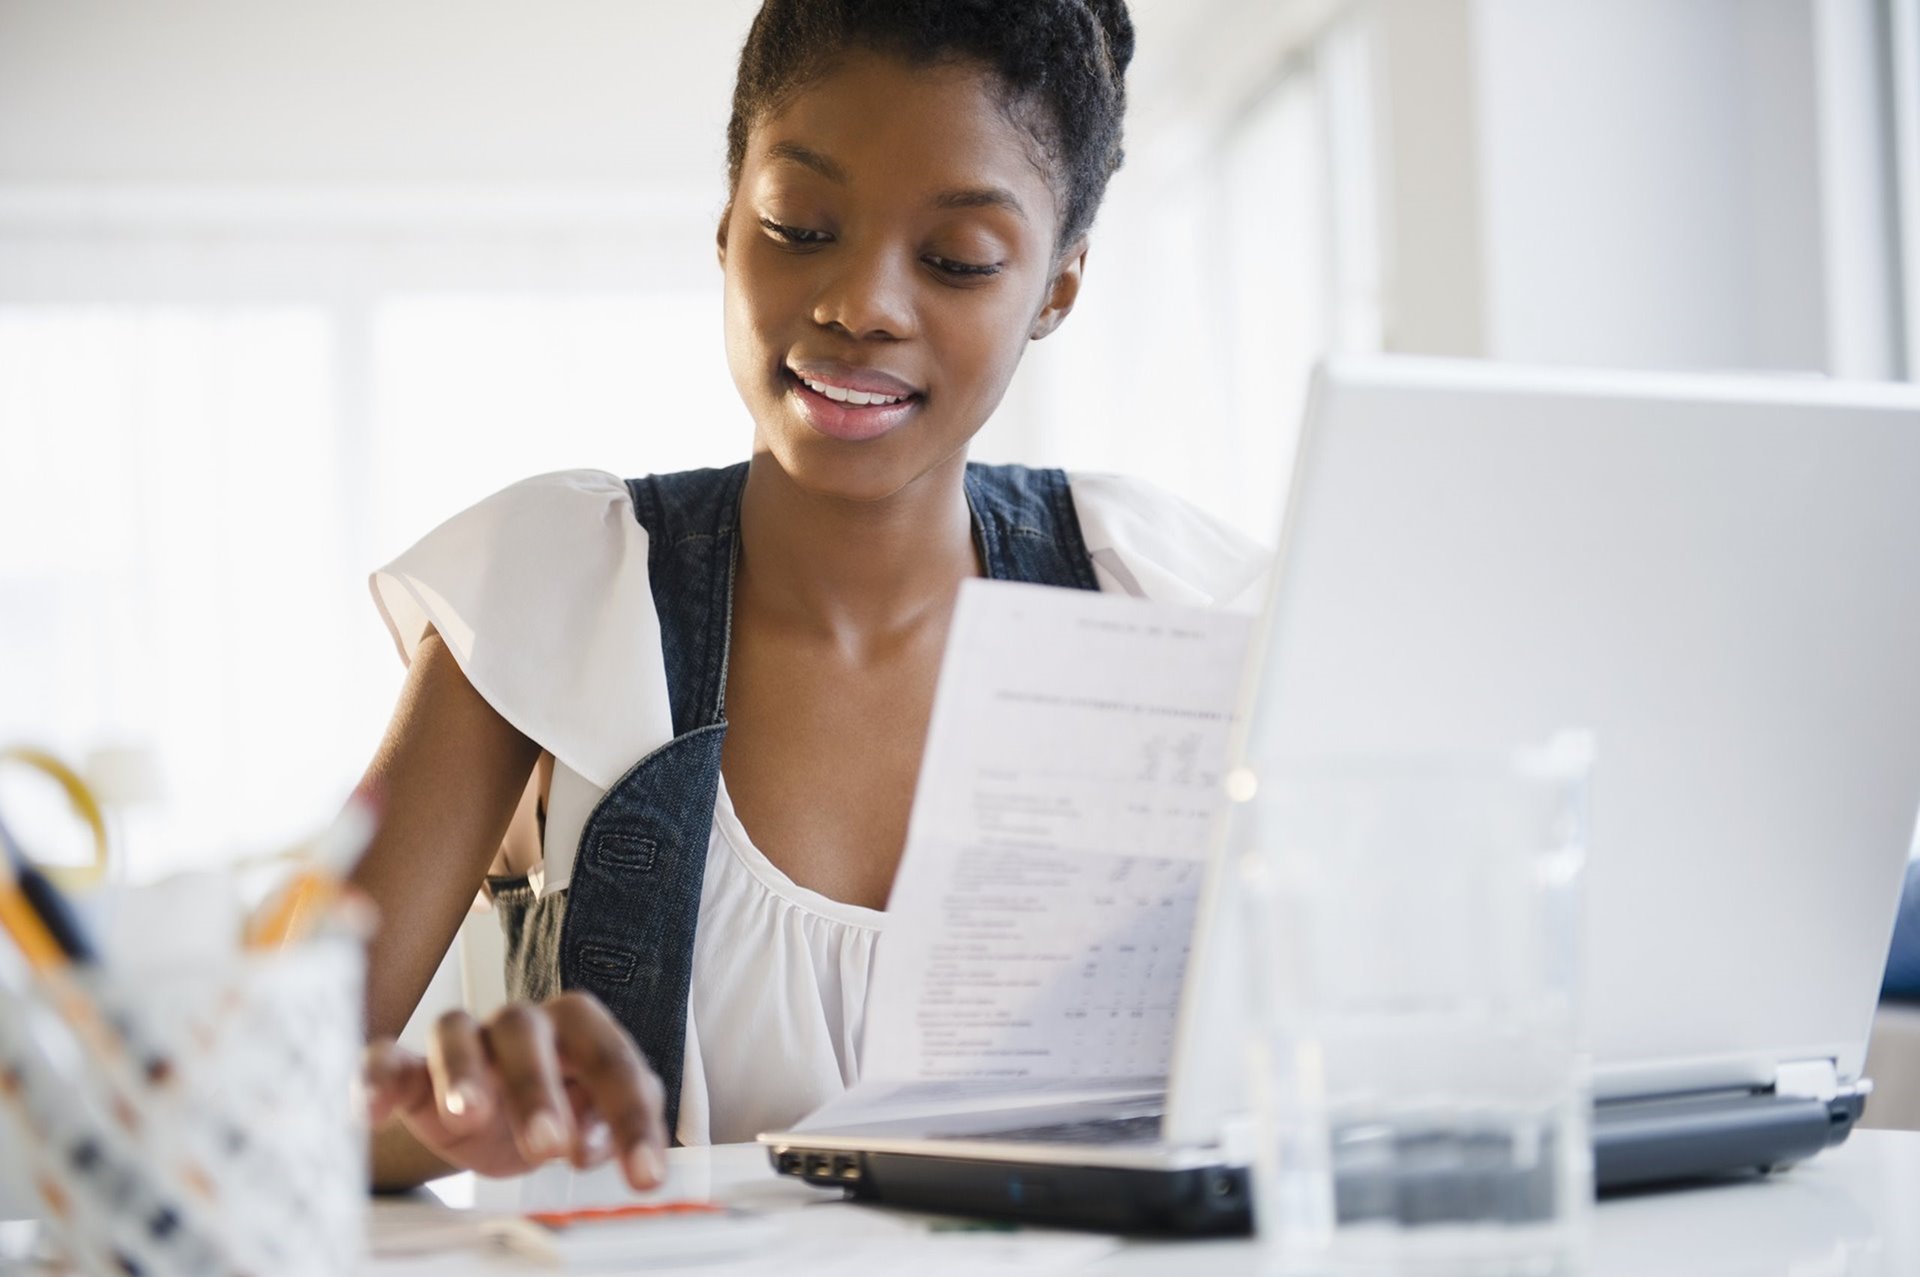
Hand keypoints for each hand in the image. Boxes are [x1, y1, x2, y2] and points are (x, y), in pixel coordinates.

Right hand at [363, 992, 668, 1188]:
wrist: (489, 1114)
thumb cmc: (551, 1107)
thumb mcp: (589, 1119)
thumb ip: (606, 1123)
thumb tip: (602, 1144)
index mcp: (576, 1030)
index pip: (611, 1059)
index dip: (630, 1116)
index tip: (644, 1175)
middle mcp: (520, 1025)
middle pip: (529, 1034)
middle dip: (540, 1088)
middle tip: (551, 1146)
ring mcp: (463, 1041)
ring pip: (456, 1035)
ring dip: (462, 1073)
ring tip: (468, 1116)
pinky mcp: (409, 1069)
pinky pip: (385, 1060)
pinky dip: (375, 1079)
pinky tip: (370, 1111)